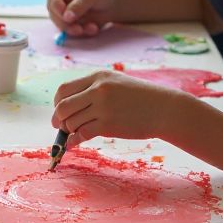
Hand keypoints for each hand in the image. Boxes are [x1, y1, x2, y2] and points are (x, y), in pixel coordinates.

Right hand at [46, 0, 116, 35]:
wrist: (111, 5)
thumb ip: (79, 5)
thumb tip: (66, 17)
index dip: (55, 4)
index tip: (65, 13)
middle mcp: (57, 1)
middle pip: (53, 13)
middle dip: (65, 23)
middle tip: (79, 29)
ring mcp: (61, 14)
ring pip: (60, 25)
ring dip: (75, 30)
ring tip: (92, 28)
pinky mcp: (68, 25)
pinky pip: (70, 32)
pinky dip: (82, 33)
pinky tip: (93, 29)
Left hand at [52, 70, 185, 149]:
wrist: (165, 108)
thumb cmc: (140, 98)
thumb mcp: (115, 82)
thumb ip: (93, 89)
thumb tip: (68, 104)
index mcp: (97, 77)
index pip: (64, 89)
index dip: (57, 103)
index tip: (59, 111)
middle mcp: (97, 90)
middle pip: (63, 106)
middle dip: (58, 118)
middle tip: (59, 126)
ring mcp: (103, 107)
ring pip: (71, 121)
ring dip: (68, 130)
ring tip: (73, 133)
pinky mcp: (108, 125)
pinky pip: (82, 134)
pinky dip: (73, 140)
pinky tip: (72, 144)